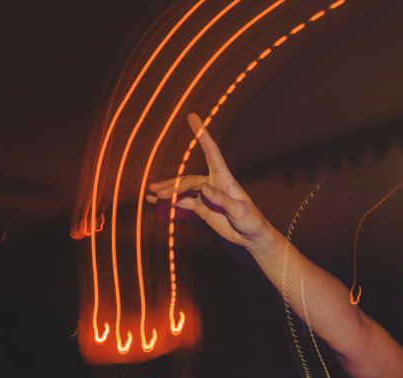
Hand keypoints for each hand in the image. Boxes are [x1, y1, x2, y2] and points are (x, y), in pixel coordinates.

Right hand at [146, 113, 274, 249]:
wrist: (251, 236)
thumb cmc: (251, 220)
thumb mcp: (239, 211)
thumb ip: (222, 199)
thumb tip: (203, 186)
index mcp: (225, 179)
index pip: (212, 152)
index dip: (202, 135)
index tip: (193, 117)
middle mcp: (213, 183)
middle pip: (189, 179)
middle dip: (174, 185)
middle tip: (160, 193)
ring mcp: (205, 195)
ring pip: (182, 189)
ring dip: (168, 191)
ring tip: (152, 194)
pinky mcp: (201, 206)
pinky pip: (182, 201)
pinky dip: (169, 201)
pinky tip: (155, 200)